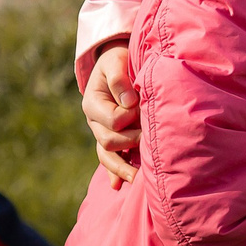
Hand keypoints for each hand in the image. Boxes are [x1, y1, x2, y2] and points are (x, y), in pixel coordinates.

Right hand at [82, 41, 139, 183]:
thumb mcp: (116, 61)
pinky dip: (114, 172)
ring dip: (122, 168)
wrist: (117, 63)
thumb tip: (130, 101)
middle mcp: (94, 121)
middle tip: (151, 139)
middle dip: (131, 142)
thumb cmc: (118, 60)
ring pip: (106, 155)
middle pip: (108, 141)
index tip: (142, 106)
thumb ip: (120, 78)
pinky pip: (109, 158)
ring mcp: (101, 131)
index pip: (113, 120)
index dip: (130, 117)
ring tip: (138, 180)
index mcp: (93, 102)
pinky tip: (119, 185)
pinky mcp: (112, 137)